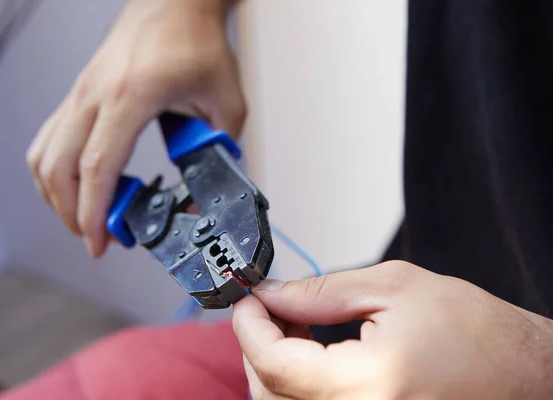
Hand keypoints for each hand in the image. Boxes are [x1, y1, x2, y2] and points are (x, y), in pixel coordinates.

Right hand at [26, 0, 243, 257]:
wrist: (177, 3)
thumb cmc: (199, 44)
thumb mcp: (226, 105)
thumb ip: (219, 155)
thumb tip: (202, 200)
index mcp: (132, 96)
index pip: (98, 165)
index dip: (94, 212)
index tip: (98, 242)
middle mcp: (95, 93)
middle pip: (58, 167)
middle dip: (71, 213)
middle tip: (96, 238)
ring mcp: (81, 91)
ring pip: (44, 154)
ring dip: (57, 194)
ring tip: (86, 218)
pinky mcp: (80, 92)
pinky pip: (50, 137)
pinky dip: (55, 170)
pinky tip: (79, 184)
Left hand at [233, 261, 552, 398]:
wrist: (522, 372)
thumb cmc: (474, 330)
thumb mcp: (392, 288)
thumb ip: (320, 294)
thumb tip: (272, 294)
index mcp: (369, 384)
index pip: (275, 364)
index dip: (249, 326)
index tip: (247, 300)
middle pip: (270, 392)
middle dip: (257, 344)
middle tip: (268, 306)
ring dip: (274, 364)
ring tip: (292, 324)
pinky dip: (296, 385)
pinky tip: (309, 351)